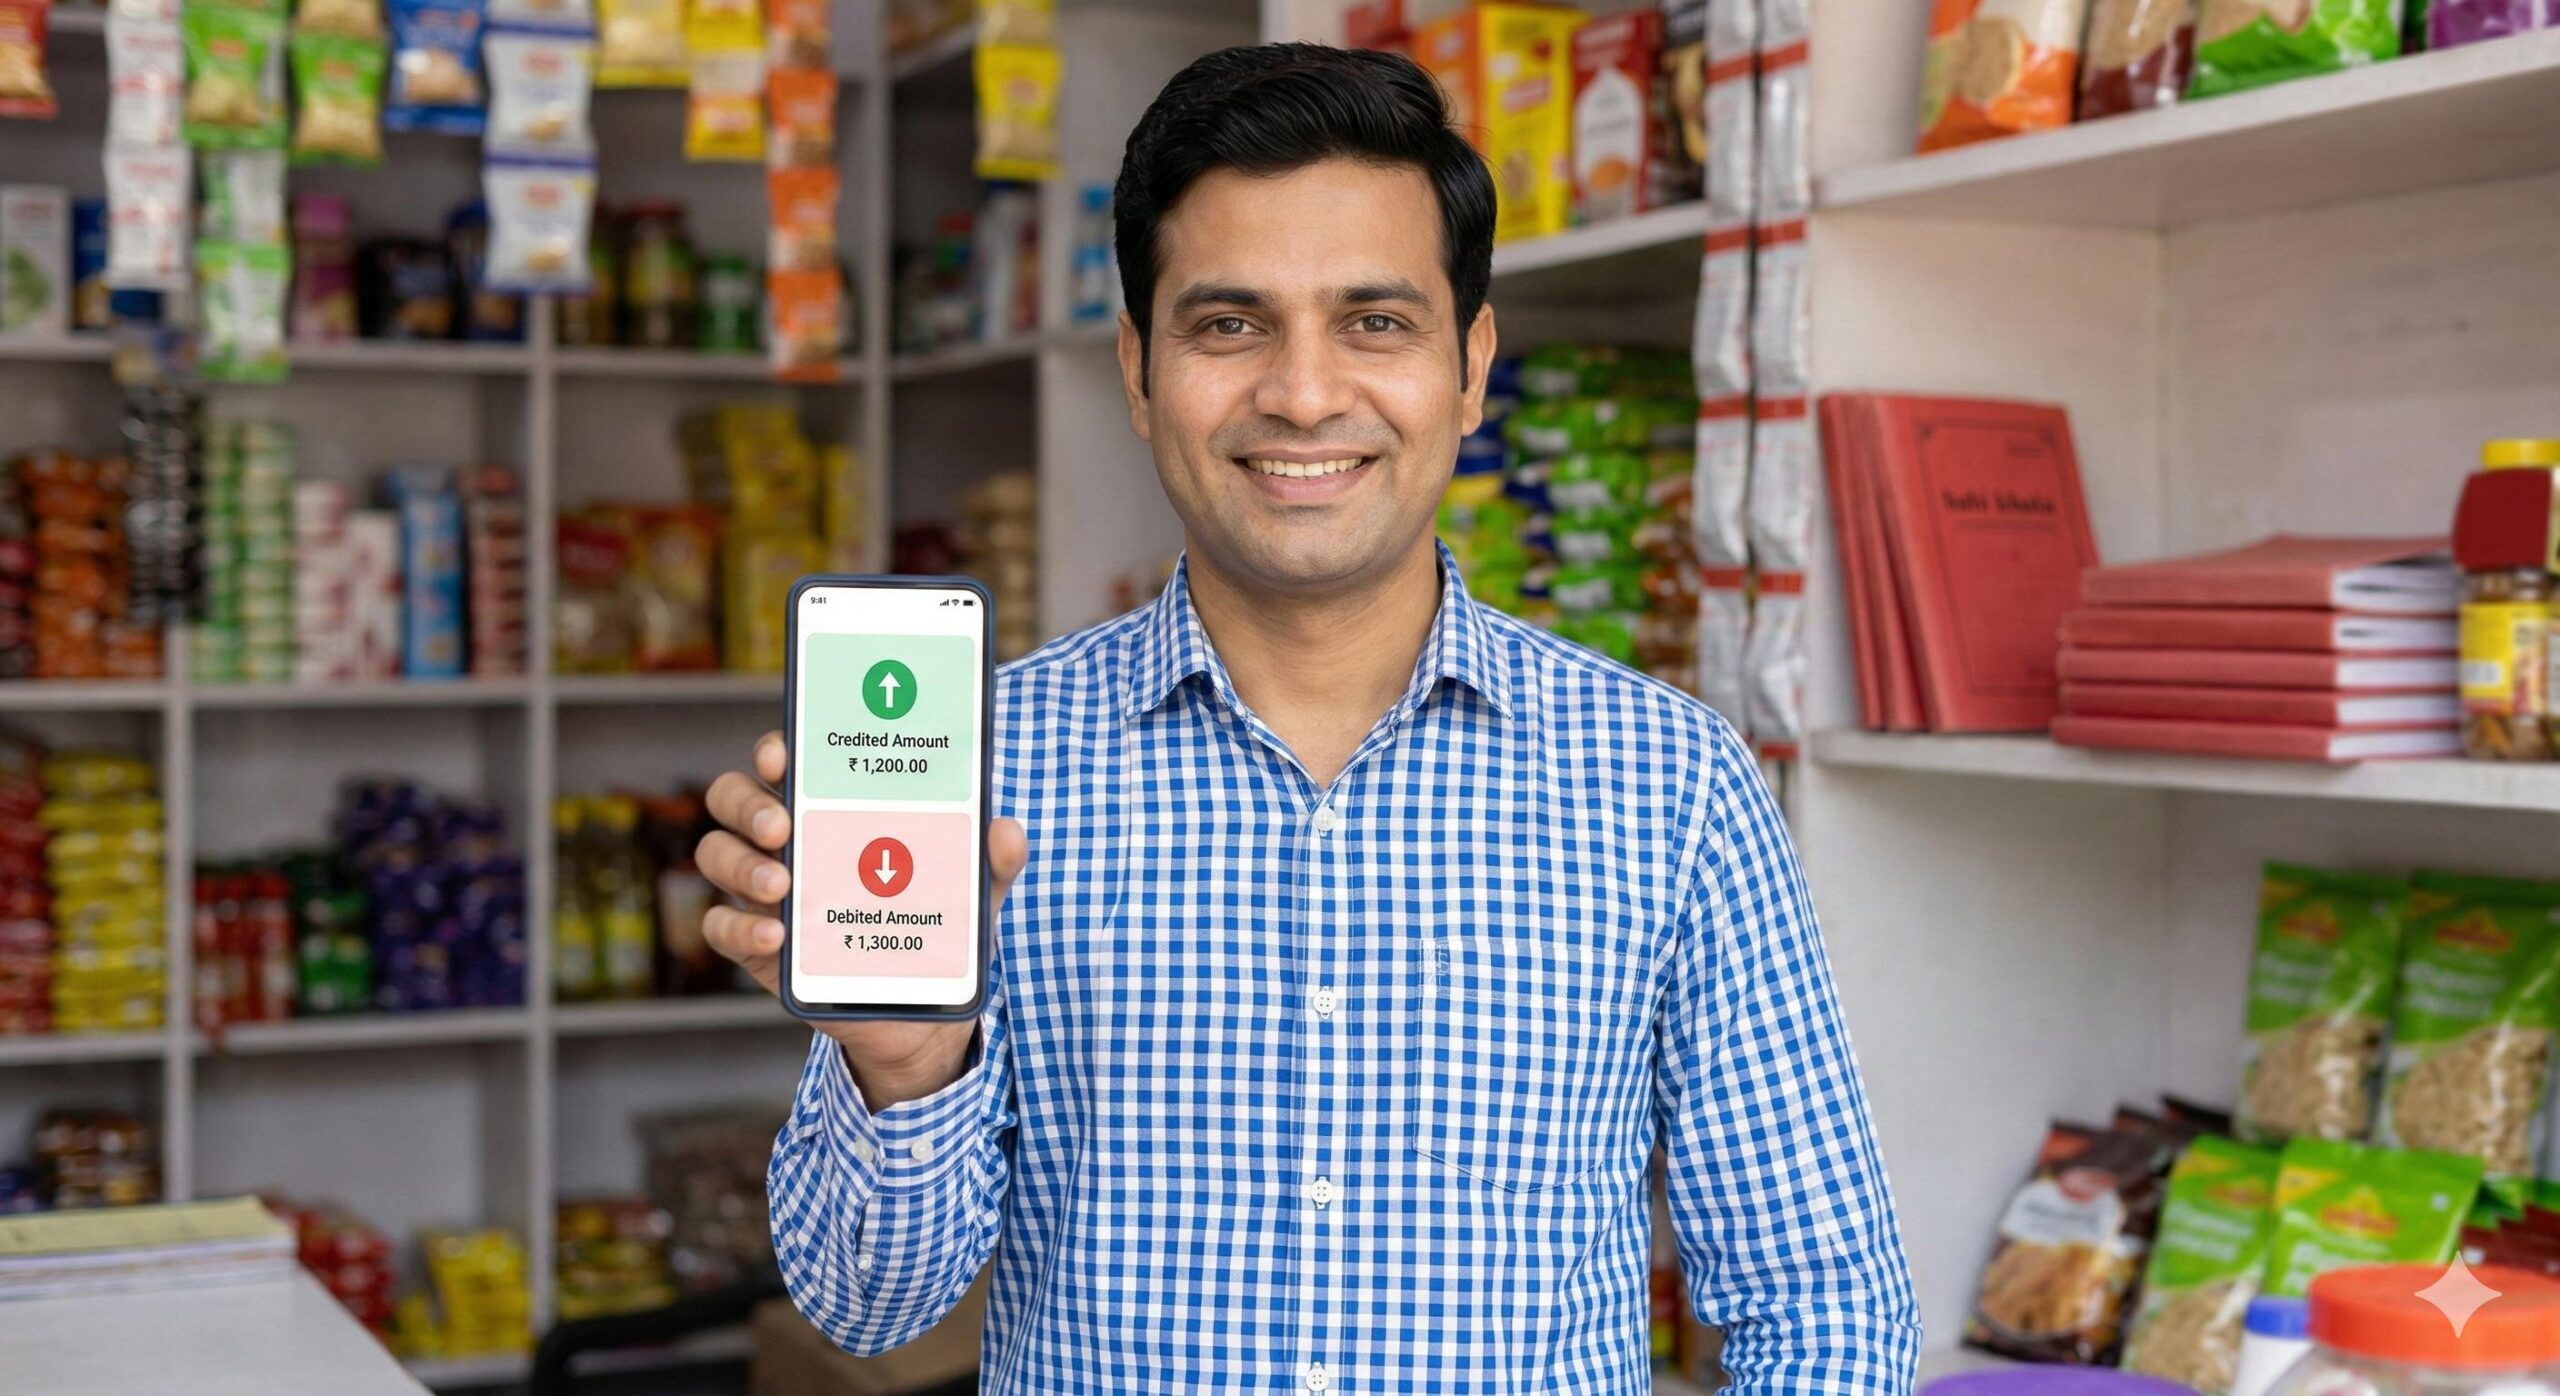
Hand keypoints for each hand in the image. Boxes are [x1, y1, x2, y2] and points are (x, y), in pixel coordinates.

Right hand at [700, 730, 1026, 1110]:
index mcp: (831, 807)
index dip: (775, 749)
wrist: (922, 1010)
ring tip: (784, 888)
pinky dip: (741, 929)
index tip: (784, 754)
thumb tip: (1005, 830)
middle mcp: (787, 840)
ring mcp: (765, 892)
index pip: (785, 761)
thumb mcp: (974, 890)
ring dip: (741, 865)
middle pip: (733, 798)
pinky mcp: (758, 946)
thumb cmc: (938, 924)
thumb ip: (993, 859)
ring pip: (718, 856)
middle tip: (782, 826)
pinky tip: (775, 937)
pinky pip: (722, 928)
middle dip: (748, 804)